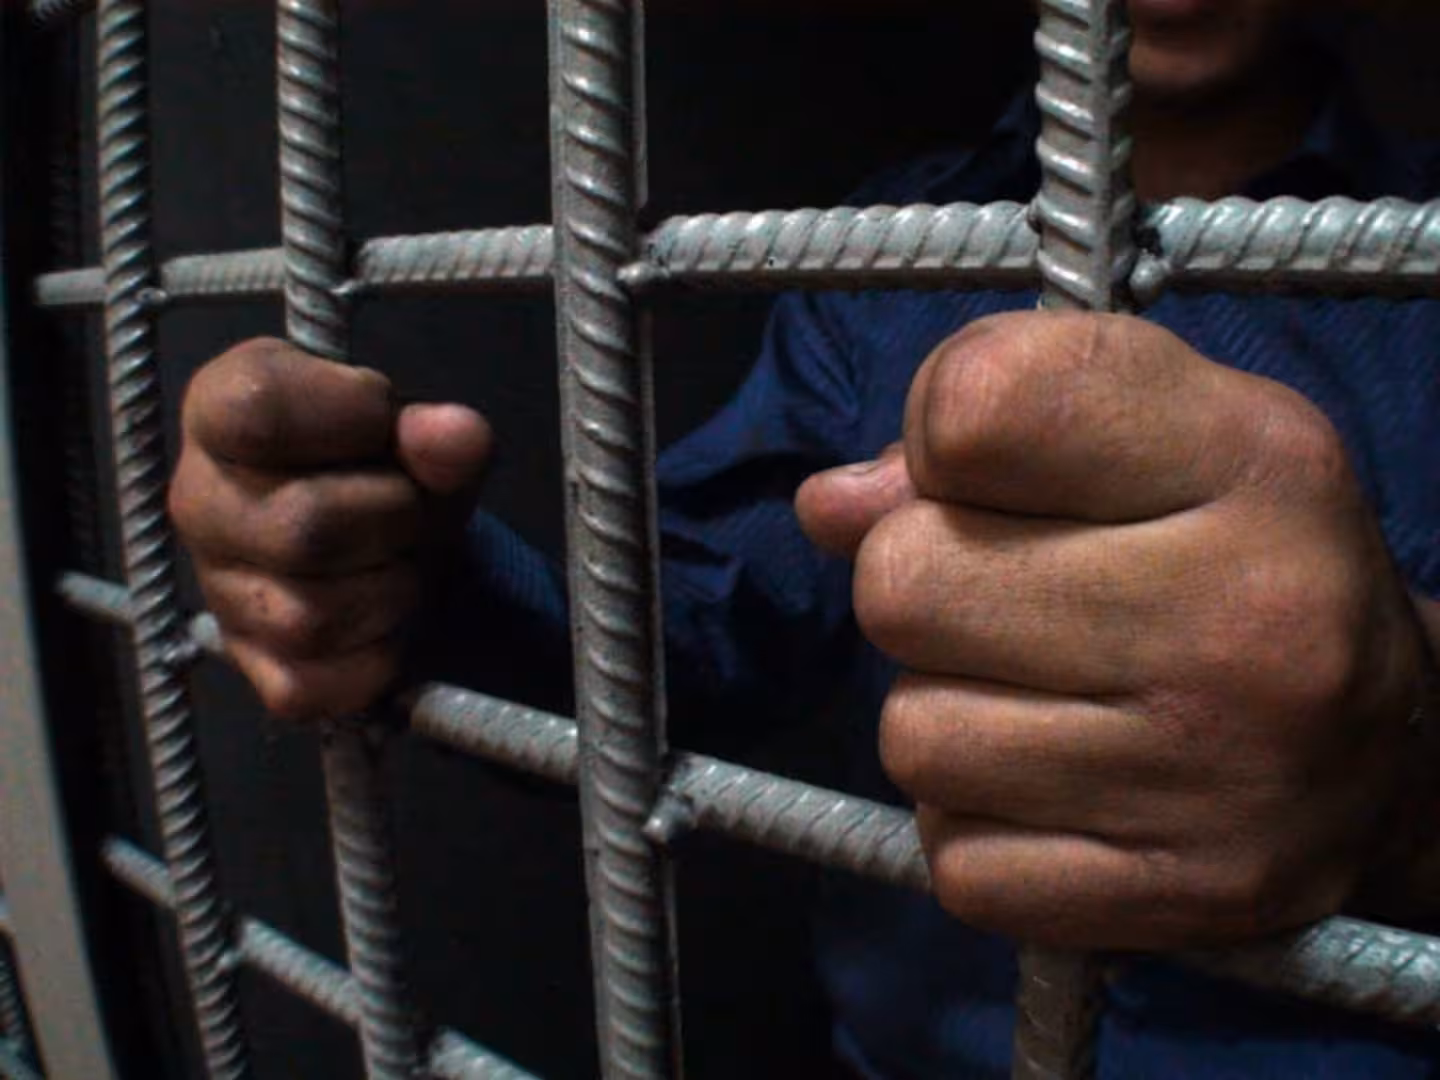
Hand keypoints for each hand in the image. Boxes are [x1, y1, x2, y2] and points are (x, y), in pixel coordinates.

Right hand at [169, 338, 491, 720]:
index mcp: (220, 412)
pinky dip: (375, 657)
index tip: (384, 421)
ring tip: (399, 558)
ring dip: (392, 590)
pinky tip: (385, 617)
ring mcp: (217, 590)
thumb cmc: (386, 462)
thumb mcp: (420, 431)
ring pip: (311, 618)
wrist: (390, 530)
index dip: (350, 415)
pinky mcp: (251, 664)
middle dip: (393, 517)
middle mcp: (197, 501)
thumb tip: (457, 437)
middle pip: (303, 529)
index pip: (257, 413)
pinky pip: (314, 687)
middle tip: (410, 506)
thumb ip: (438, 431)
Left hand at [796, 312, 1431, 949]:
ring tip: (1041, 698)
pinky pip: (957, 862)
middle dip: (922, 587)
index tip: (984, 468)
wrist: (1393, 753)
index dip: (937, 438)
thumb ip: (983, 434)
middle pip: (903, 587)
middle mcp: (1245, 616)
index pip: (973, 408)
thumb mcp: (1154, 437)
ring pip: (914, 738)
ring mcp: (1217, 776)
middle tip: (1008, 600)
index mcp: (1246, 458)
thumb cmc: (1237, 559)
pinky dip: (978, 826)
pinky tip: (1055, 788)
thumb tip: (828, 508)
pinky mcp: (1181, 898)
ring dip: (945, 715)